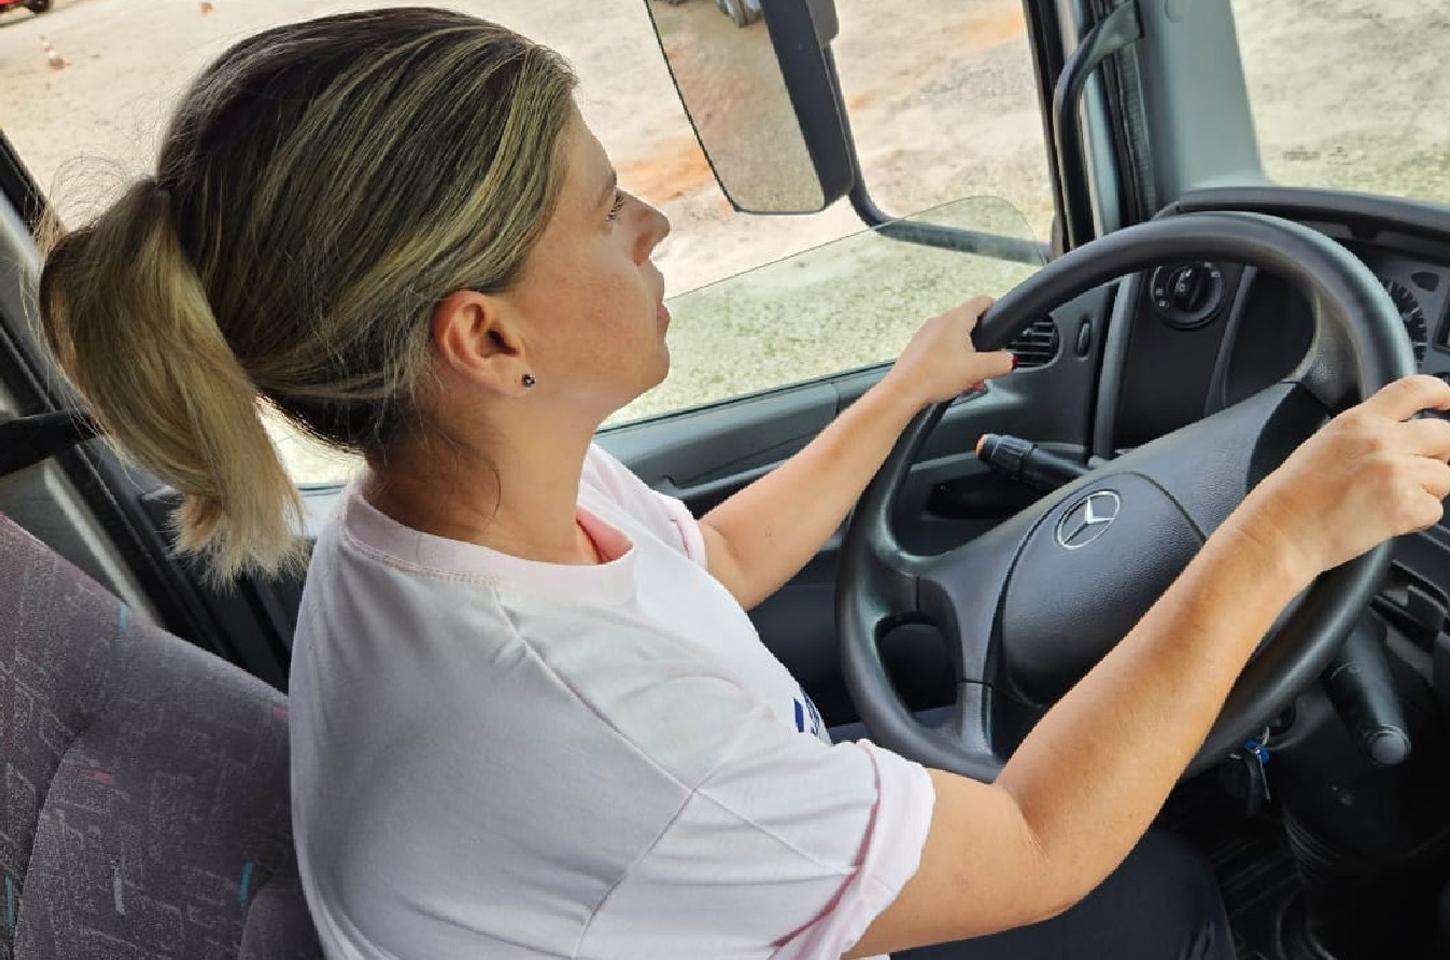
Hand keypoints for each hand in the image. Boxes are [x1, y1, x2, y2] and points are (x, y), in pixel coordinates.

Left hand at [881, 296, 1015, 407]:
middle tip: (987, 361)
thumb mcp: (977, 369)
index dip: (994, 307)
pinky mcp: (917, 348)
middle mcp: (939, 322)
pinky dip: (951, 361)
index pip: (981, 301)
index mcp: (955, 319)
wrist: (903, 391)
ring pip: (954, 340)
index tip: (1000, 316)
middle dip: (981, 344)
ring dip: (966, 356)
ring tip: (970, 377)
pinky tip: (953, 379)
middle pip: (968, 324)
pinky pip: (940, 349)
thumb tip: (1010, 360)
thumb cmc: (934, 375)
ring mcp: (926, 334)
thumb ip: (999, 362)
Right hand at [1231, 375, 1449, 581]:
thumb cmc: (1290, 497)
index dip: (1440, 392)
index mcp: (1358, 421)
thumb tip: (1396, 440)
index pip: (1414, 389)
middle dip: (1439, 454)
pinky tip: (1389, 521)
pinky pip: (1434, 510)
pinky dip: (1418, 519)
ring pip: (1445, 476)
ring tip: (1391, 502)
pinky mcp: (1404, 504)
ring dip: (1427, 491)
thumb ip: (1364, 435)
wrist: (1280, 532)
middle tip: (1417, 471)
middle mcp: (1381, 440)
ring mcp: (1396, 471)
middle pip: (1443, 435)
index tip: (1446, 400)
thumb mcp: (1324, 445)